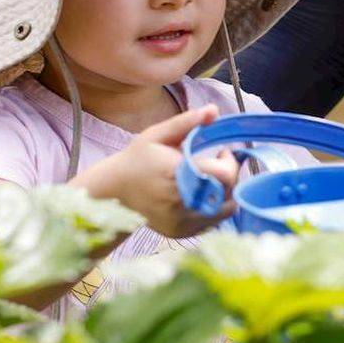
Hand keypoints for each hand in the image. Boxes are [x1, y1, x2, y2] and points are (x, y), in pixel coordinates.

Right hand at [73, 105, 239, 238]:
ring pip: (224, 210)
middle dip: (228, 177)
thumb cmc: (137, 159)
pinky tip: (199, 195)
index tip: (221, 152)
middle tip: (215, 164)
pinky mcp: (181, 232)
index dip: (229, 162)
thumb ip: (186, 122)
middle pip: (228, 193)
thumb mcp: (156, 135)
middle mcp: (181, 202)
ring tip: (209, 180)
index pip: (225, 175)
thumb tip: (213, 110)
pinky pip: (211, 222)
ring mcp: (182, 221)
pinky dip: (212, 209)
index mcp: (178, 174)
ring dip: (224, 193)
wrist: (113, 192)